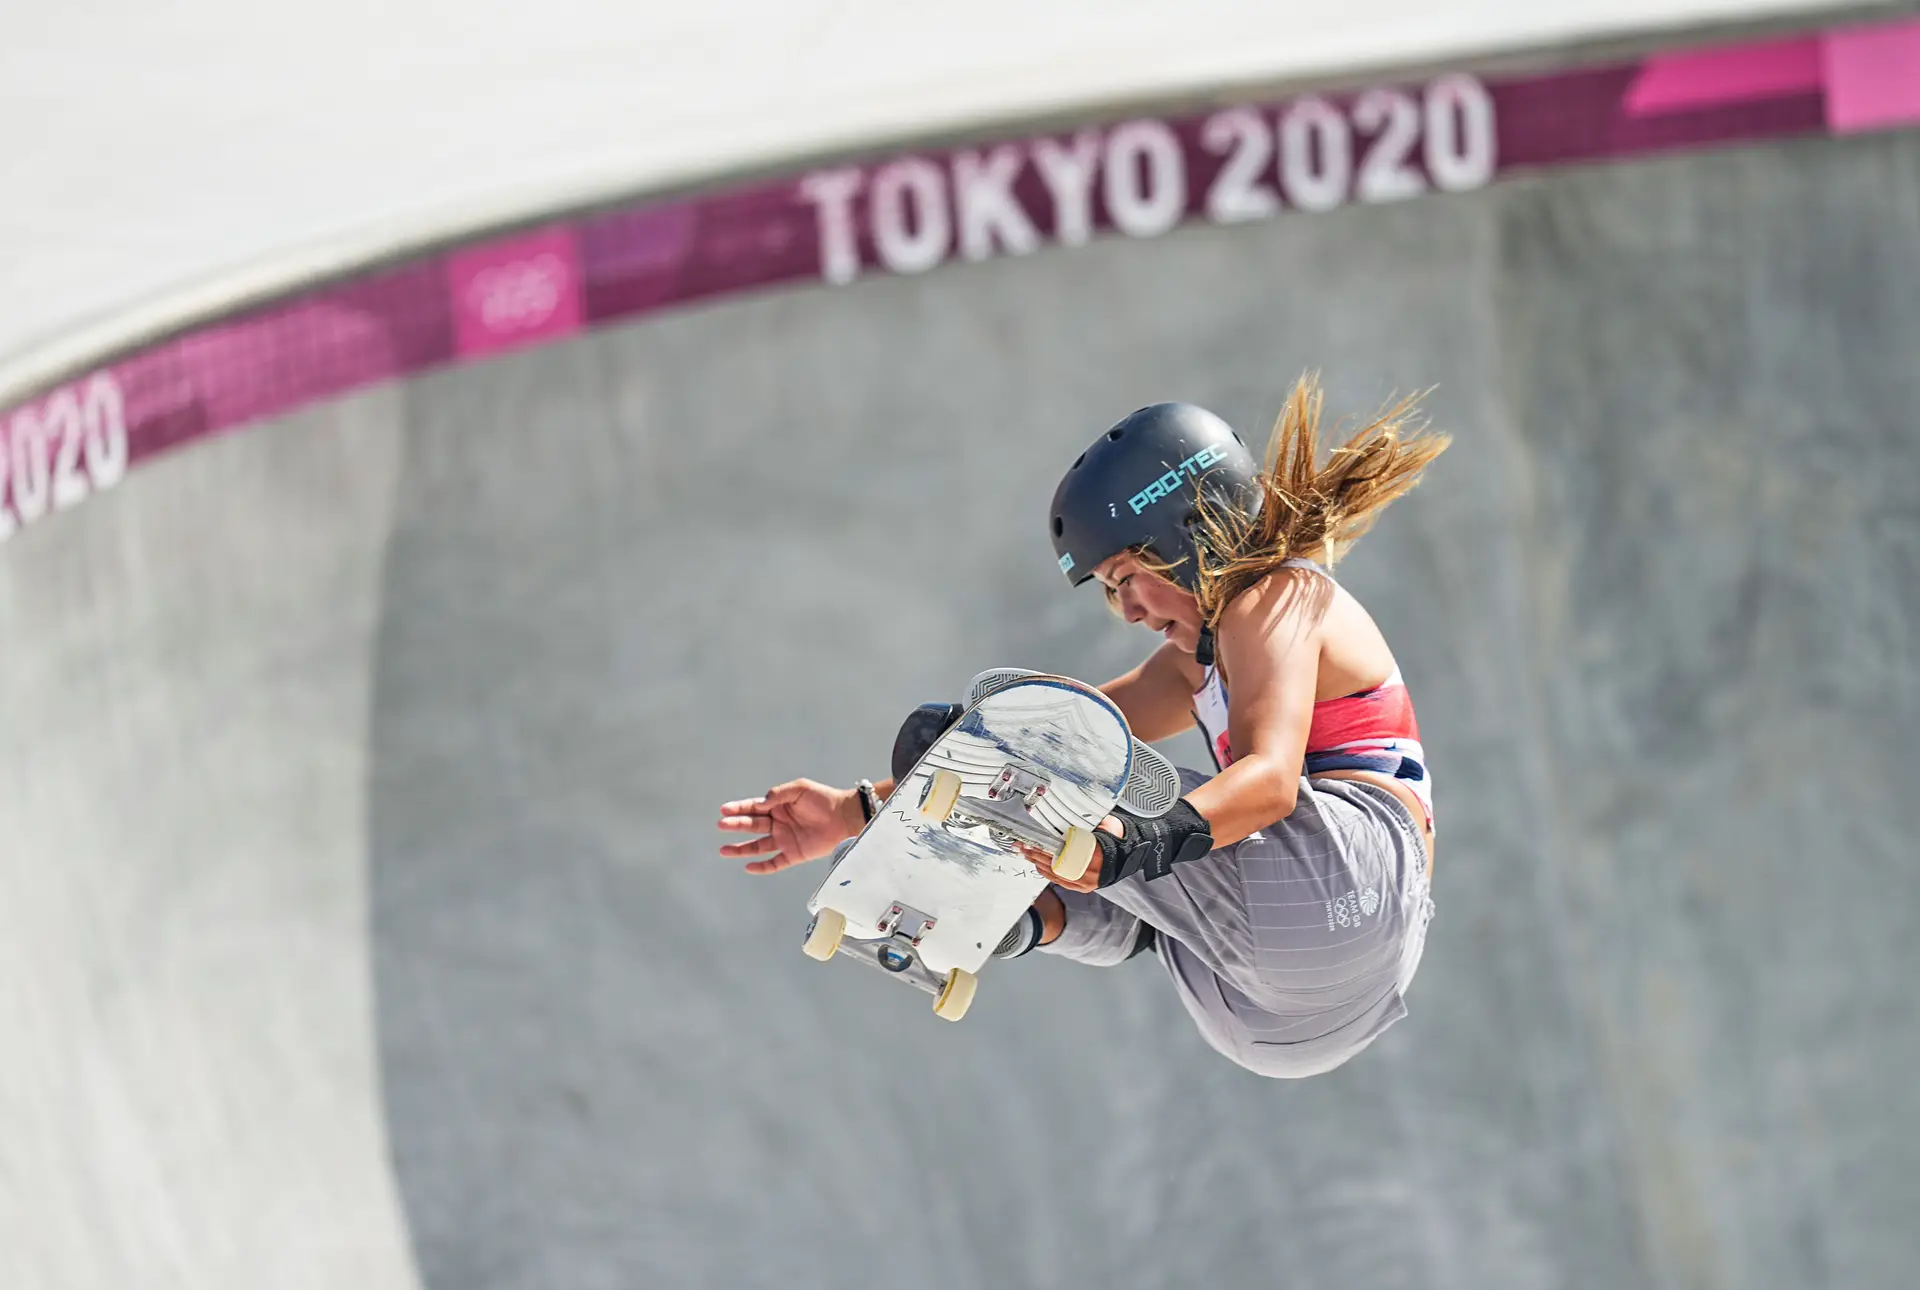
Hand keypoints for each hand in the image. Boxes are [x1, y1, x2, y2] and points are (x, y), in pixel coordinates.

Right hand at [718, 779, 861, 874]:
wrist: (845, 817)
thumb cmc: (824, 799)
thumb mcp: (799, 788)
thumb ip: (779, 794)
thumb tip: (761, 803)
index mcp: (778, 806)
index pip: (753, 808)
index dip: (738, 809)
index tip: (724, 810)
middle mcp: (778, 824)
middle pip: (752, 826)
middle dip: (736, 825)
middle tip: (721, 825)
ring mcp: (785, 840)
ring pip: (757, 847)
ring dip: (740, 849)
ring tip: (723, 850)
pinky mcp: (794, 854)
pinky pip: (774, 863)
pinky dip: (762, 867)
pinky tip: (748, 867)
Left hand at [1017, 815, 1122, 893]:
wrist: (1131, 854)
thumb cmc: (1120, 839)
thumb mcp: (1108, 825)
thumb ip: (1090, 824)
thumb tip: (1072, 818)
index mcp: (1098, 855)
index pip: (1066, 852)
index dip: (1047, 848)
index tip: (1034, 841)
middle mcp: (1092, 872)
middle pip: (1058, 864)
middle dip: (1038, 855)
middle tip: (1024, 847)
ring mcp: (1088, 881)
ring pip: (1058, 874)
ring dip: (1040, 864)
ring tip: (1027, 854)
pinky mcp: (1084, 886)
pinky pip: (1062, 882)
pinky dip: (1049, 874)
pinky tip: (1039, 866)